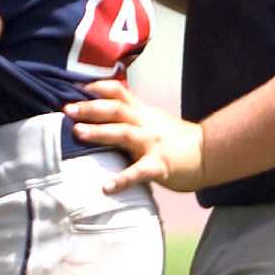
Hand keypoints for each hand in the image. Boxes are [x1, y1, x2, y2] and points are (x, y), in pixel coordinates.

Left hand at [65, 78, 205, 192]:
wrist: (208, 153)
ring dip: (99, 132)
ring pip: (123, 133)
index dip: (97, 87)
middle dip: (90, 108)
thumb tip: (103, 111)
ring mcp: (152, 144)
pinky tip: (106, 188)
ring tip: (78, 133)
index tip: (74, 87)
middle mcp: (145, 124)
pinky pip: (139, 173)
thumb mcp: (152, 120)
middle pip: (115, 109)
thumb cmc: (176, 140)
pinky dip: (122, 180)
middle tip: (66, 109)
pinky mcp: (160, 166)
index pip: (118, 92)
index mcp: (142, 113)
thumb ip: (131, 116)